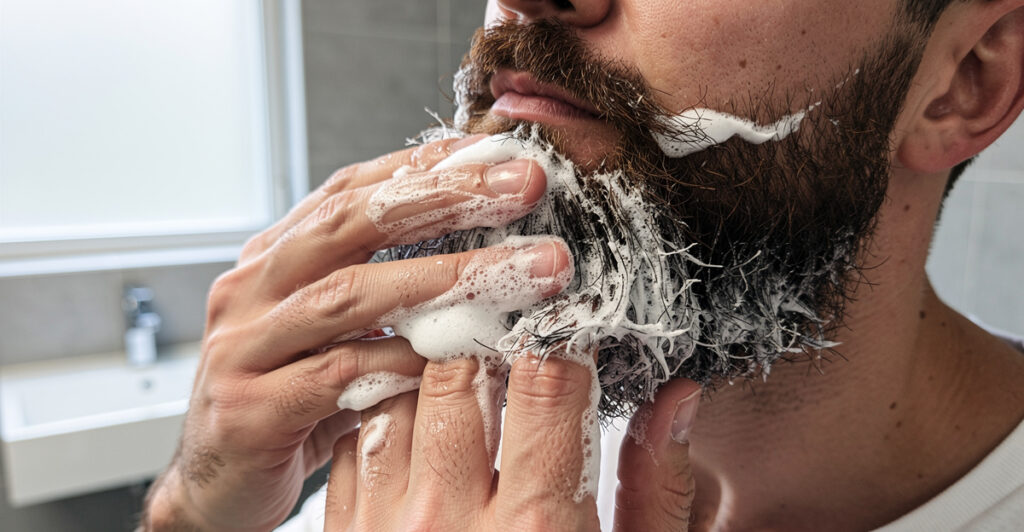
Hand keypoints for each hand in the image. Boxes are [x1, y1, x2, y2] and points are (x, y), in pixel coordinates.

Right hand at [140, 135, 558, 530]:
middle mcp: (252, 289)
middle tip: (524, 186)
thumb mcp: (337, 335)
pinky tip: (457, 357)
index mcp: (276, 259)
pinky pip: (338, 376)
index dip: (429, 166)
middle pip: (352, 221)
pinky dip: (402, 363)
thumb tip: (487, 252)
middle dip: (446, 197)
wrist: (215, 487)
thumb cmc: (287, 403)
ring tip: (522, 270)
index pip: (353, 190)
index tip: (499, 154)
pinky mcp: (250, 409)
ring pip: (351, 294)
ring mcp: (243, 346)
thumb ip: (389, 294)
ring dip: (446, 277)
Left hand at [322, 339, 700, 531]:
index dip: (561, 335)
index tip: (567, 321)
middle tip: (511, 321)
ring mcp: (386, 529)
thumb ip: (654, 489)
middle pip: (460, 373)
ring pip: (398, 395)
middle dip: (489, 334)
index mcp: (537, 529)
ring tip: (465, 356)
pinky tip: (416, 408)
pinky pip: (355, 442)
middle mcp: (451, 522)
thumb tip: (676, 400)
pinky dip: (383, 409)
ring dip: (431, 366)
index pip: (546, 382)